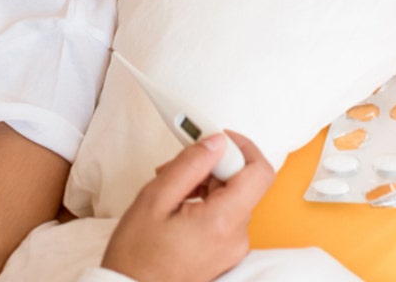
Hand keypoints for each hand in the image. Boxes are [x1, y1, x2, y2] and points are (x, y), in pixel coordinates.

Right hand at [101, 131, 274, 281]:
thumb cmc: (137, 257)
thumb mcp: (154, 199)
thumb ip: (189, 165)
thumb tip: (214, 143)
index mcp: (222, 222)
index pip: (259, 172)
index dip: (240, 146)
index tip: (216, 138)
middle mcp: (236, 237)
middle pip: (242, 182)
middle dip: (213, 165)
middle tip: (179, 163)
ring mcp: (232, 247)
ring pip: (231, 197)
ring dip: (206, 183)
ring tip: (172, 187)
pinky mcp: (224, 251)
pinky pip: (225, 215)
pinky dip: (206, 201)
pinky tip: (179, 202)